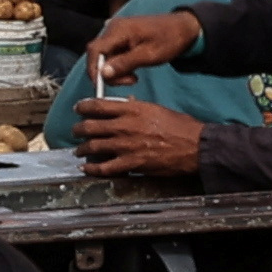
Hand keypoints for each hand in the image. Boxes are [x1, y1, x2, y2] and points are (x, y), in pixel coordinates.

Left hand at [80, 98, 215, 180]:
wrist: (195, 146)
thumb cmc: (181, 127)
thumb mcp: (157, 109)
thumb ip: (138, 107)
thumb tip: (126, 104)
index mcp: (132, 109)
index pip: (98, 105)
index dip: (83, 107)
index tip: (79, 108)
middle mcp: (124, 126)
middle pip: (90, 126)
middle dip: (78, 129)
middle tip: (75, 131)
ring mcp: (125, 146)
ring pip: (93, 146)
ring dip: (82, 148)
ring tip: (79, 150)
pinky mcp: (130, 164)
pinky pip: (104, 167)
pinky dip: (92, 168)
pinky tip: (87, 168)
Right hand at [84, 9, 201, 80]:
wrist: (184, 28)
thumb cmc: (169, 39)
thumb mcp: (149, 55)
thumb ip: (124, 64)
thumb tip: (102, 73)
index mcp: (119, 30)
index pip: (95, 51)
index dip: (94, 70)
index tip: (104, 85)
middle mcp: (113, 28)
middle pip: (97, 54)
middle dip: (107, 73)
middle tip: (129, 82)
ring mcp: (116, 31)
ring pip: (104, 56)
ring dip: (114, 70)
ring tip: (133, 77)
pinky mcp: (121, 36)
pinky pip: (112, 53)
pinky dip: (118, 65)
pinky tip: (132, 70)